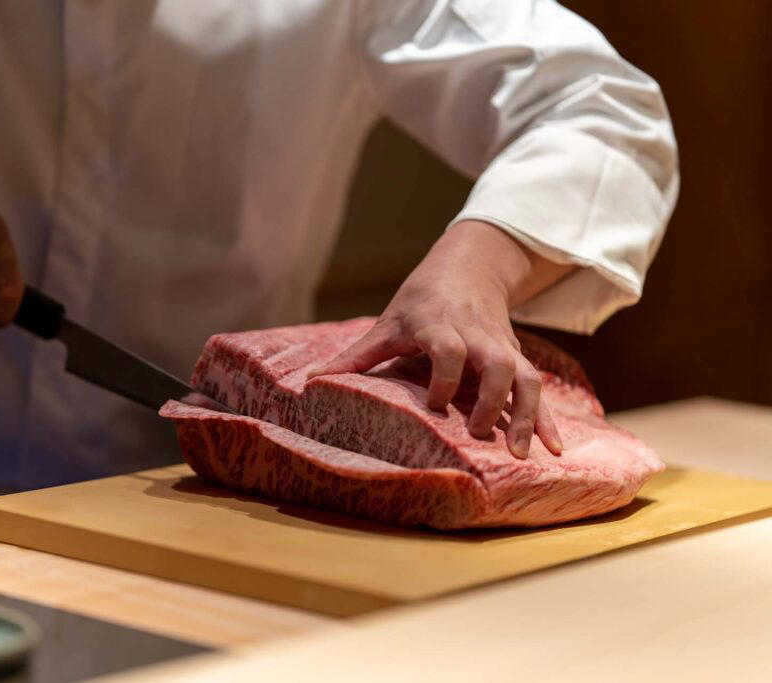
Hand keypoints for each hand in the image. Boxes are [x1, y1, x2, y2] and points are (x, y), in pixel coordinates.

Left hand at [309, 220, 571, 458]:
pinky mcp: (516, 359)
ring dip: (527, 415)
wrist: (468, 268)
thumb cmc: (419, 300)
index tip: (434, 405)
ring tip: (519, 453)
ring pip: (525, 377)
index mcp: (441, 326)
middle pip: (496, 364)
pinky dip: (548, 419)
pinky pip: (537, 389)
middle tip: (478, 433)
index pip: (449, 348)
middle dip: (491, 400)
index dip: (445, 375)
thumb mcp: (386, 323)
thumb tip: (309, 383)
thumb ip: (353, 356)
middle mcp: (477, 337)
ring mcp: (502, 348)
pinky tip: (554, 449)